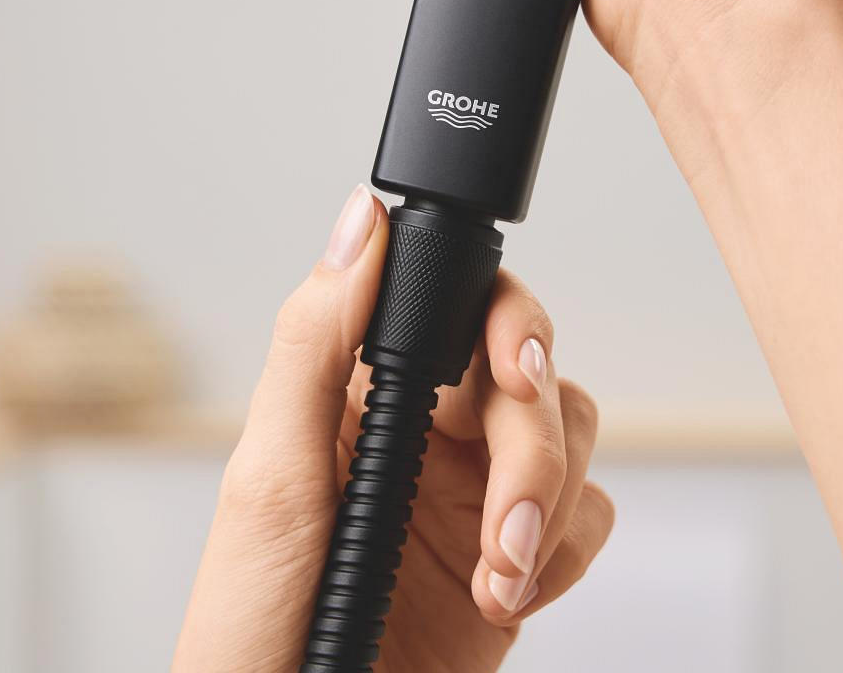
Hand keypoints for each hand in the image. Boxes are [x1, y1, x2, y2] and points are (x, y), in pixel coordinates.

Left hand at [173, 186, 613, 672]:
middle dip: (533, 450)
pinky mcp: (515, 554)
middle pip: (532, 373)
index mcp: (360, 386)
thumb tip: (360, 218)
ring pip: (571, 436)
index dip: (509, 323)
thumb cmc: (254, 623)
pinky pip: (588, 514)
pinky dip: (564, 554)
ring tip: (497, 576)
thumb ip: (316, 340)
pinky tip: (508, 594)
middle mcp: (425, 425)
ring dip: (547, 509)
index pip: (459, 304)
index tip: (516, 373)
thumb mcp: (270, 476)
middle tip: (504, 522)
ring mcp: (474, 489)